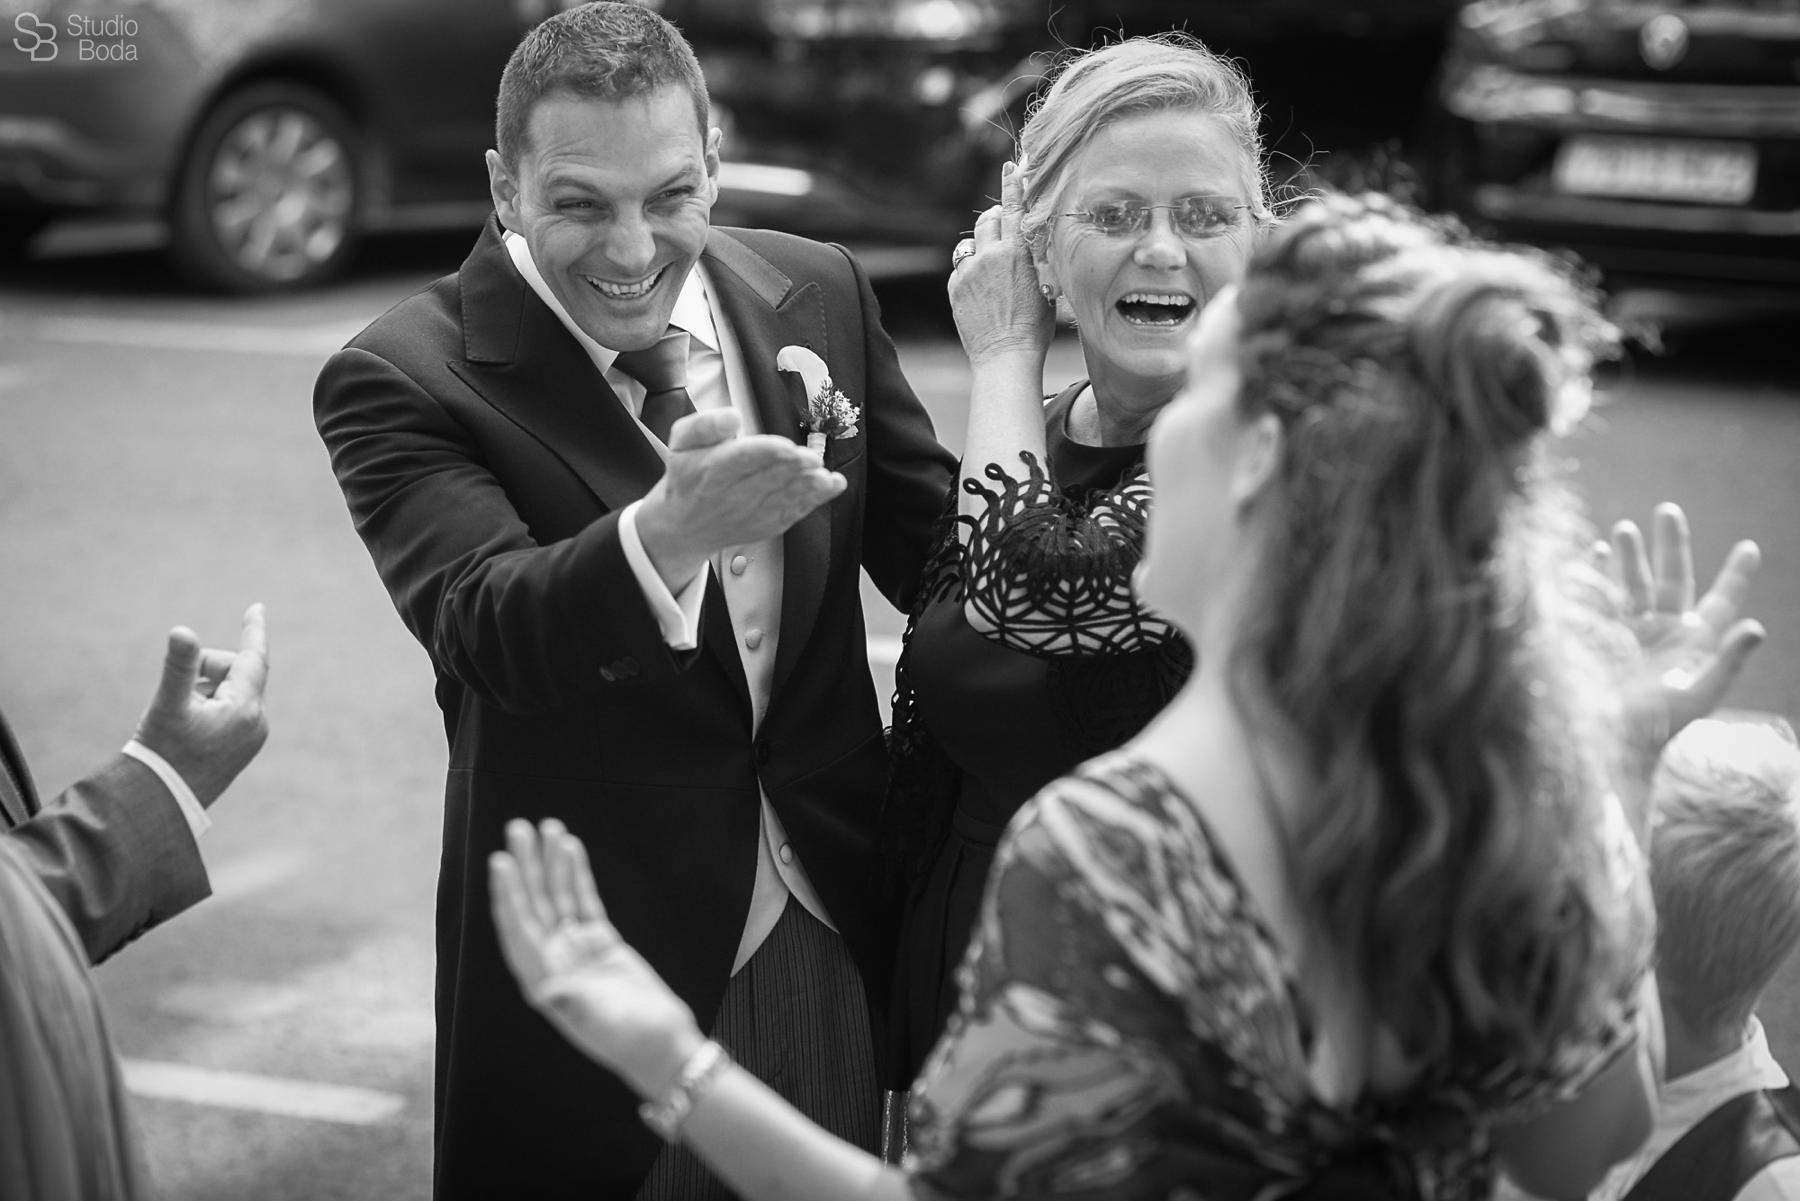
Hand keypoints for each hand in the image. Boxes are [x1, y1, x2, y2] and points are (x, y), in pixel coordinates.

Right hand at [133, 603, 270, 807]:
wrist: (161, 805)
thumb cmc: (162, 753)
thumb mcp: (167, 705)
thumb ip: (178, 666)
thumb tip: (182, 631)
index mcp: (245, 708)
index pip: (253, 658)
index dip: (253, 630)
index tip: (256, 608)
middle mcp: (257, 722)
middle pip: (234, 674)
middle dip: (205, 672)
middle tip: (178, 696)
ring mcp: (251, 737)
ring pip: (229, 693)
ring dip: (203, 692)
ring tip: (179, 720)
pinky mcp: (241, 749)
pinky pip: (229, 712)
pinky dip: (208, 707)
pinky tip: (187, 731)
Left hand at [489, 818, 704, 1097]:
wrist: (663, 1044)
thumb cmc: (630, 1039)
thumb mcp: (600, 1022)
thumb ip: (574, 1004)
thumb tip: (549, 992)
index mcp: (543, 979)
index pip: (519, 927)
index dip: (508, 894)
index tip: (500, 861)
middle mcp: (553, 960)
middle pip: (535, 903)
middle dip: (526, 866)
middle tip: (519, 828)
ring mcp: (577, 949)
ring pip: (559, 896)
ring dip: (551, 863)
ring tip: (548, 827)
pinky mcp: (601, 942)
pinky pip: (585, 900)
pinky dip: (578, 874)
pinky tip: (571, 849)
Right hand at [635, 408, 844, 588]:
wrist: (685, 526)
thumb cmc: (688, 477)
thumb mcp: (681, 441)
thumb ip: (704, 425)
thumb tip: (732, 416)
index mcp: (712, 470)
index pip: (741, 460)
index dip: (765, 453)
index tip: (785, 446)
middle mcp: (733, 495)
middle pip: (767, 479)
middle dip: (791, 469)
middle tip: (811, 458)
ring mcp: (754, 513)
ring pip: (785, 497)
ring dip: (807, 487)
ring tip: (824, 476)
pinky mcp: (770, 524)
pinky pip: (795, 511)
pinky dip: (816, 499)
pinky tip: (832, 485)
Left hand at [949, 158, 1055, 366]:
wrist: (1005, 356)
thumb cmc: (1035, 328)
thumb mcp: (1047, 286)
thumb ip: (1036, 259)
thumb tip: (1034, 243)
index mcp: (1018, 252)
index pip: (1014, 208)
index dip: (1012, 184)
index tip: (1010, 165)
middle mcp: (990, 256)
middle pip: (988, 220)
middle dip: (996, 220)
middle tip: (1004, 231)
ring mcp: (969, 272)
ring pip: (970, 243)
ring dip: (981, 247)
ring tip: (992, 267)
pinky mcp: (955, 287)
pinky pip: (961, 268)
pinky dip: (970, 271)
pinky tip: (982, 290)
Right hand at [1606, 504, 1763, 758]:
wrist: (1608, 741)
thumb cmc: (1658, 726)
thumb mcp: (1698, 695)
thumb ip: (1727, 661)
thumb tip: (1755, 628)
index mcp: (1694, 643)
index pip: (1719, 601)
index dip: (1735, 575)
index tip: (1749, 548)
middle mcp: (1664, 631)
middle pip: (1670, 579)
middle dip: (1669, 545)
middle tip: (1668, 510)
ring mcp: (1630, 631)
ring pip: (1632, 582)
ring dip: (1629, 556)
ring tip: (1626, 528)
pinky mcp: (1599, 636)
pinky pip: (1599, 596)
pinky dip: (1596, 574)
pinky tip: (1595, 552)